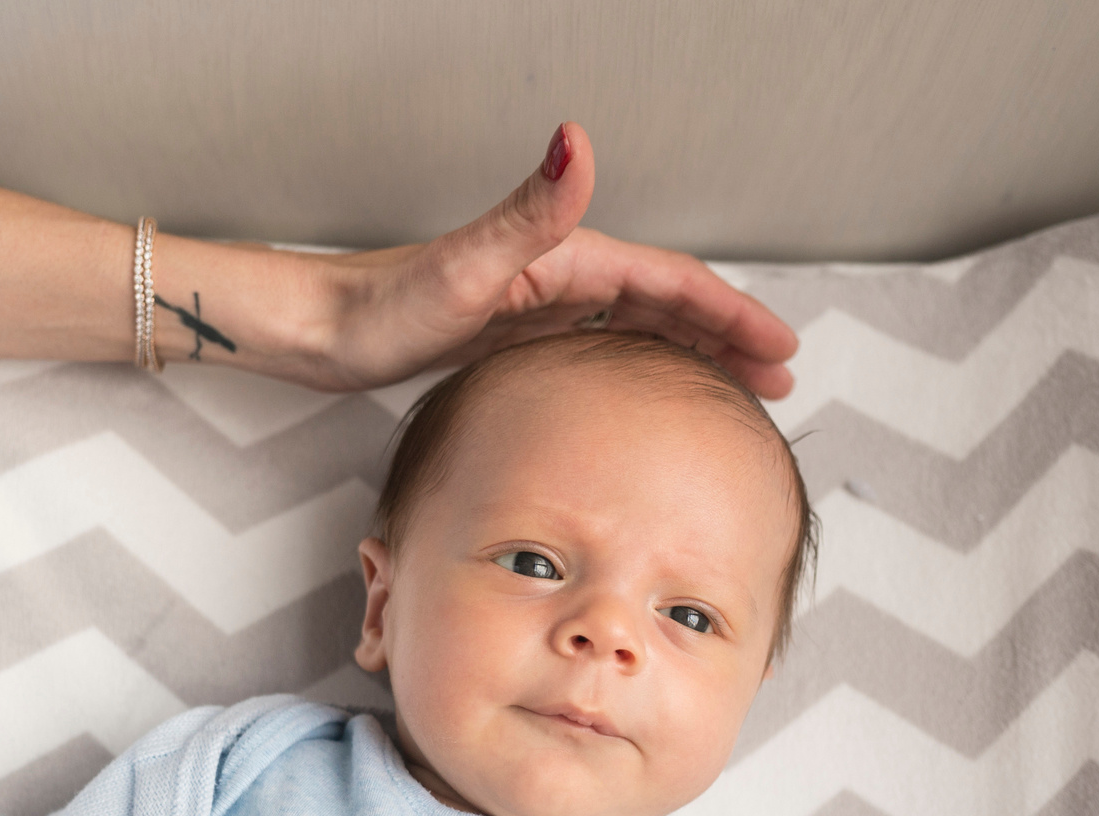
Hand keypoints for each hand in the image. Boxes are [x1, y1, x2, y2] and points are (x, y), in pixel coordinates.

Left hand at [293, 122, 799, 396]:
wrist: (319, 328)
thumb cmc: (379, 308)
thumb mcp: (462, 266)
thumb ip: (529, 209)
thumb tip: (576, 142)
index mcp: (563, 258)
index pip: (672, 282)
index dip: (730, 314)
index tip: (778, 348)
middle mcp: (557, 274)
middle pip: (666, 303)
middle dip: (727, 337)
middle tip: (777, 379)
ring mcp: (538, 303)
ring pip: (638, 325)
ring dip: (691, 350)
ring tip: (735, 388)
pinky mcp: (515, 331)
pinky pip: (601, 344)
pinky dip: (641, 361)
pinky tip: (648, 389)